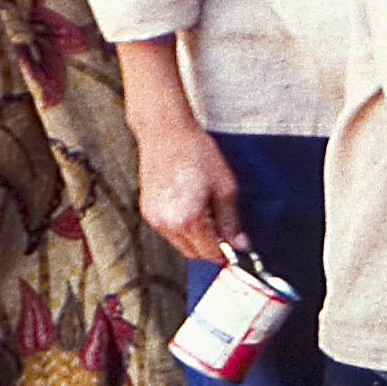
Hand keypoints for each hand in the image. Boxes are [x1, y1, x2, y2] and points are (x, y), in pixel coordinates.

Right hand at [134, 118, 242, 259]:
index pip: (209, 253)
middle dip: (211, 247)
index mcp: (187, 219)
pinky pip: (168, 231)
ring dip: (196, 238)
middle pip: (193, 253)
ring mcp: (153, 219)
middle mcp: (166, 224)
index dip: (225, 253)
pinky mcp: (147, 211)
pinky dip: (182, 228)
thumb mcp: (224, 187)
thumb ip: (231, 221)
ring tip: (208, 213)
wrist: (166, 131)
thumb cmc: (197, 153)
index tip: (237, 248)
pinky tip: (192, 207)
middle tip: (226, 230)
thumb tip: (239, 244)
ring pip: (180, 244)